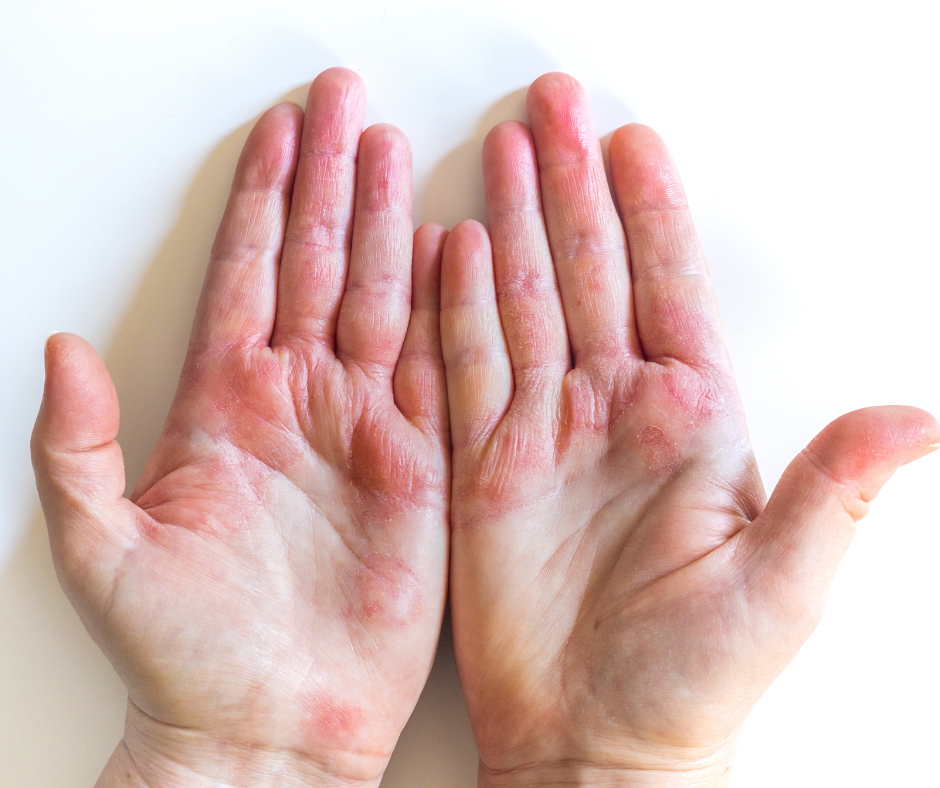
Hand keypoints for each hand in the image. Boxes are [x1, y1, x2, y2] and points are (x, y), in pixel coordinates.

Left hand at [31, 68, 449, 787]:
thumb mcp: (101, 547)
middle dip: (331, 178)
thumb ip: (78, 444)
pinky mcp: (418, 466)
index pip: (248, 271)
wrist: (267, 726)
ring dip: (386, 222)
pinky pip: (434, 369)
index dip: (262, 197)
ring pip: (378, 298)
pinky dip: (445, 307)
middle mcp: (297, 401)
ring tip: (394, 149)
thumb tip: (60, 348)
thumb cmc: (182, 652)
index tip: (277, 129)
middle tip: (345, 105)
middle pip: (317, 263)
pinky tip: (453, 251)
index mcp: (224, 403)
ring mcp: (362, 426)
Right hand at [441, 73, 938, 786]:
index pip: (668, 290)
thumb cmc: (694, 680)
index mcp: (691, 423)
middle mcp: (614, 413)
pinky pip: (467, 372)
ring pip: (525, 305)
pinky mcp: (486, 470)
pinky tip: (453, 252)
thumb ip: (834, 489)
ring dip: (514, 228)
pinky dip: (458, 311)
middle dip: (571, 187)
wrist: (599, 745)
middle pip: (589, 275)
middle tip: (553, 109)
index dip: (650, 213)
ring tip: (504, 156)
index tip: (632, 141)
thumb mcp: (784, 585)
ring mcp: (546, 435)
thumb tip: (920, 418)